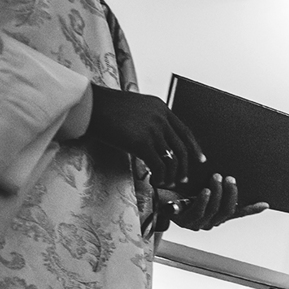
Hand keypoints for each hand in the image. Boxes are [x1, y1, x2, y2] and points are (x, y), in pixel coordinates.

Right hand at [86, 86, 202, 187]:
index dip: (194, 148)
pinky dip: (160, 177)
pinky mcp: (142, 143)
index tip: (200, 160)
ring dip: (171, 175)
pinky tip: (156, 181)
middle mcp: (160, 118)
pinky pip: (159, 166)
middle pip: (181, 148)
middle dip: (184, 167)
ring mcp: (153, 130)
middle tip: (182, 179)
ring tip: (167, 183)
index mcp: (161, 108)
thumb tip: (158, 143)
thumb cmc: (106, 108)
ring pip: (171, 159)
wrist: (88, 106)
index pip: (185, 131)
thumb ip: (150, 121)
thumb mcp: (135, 108)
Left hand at [163, 175, 266, 230]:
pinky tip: (205, 190)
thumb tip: (228, 173)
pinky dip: (204, 200)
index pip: (236, 212)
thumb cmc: (177, 187)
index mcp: (215, 214)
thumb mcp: (200, 182)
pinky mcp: (184, 221)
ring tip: (216, 177)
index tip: (265, 204)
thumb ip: (215, 183)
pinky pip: (198, 211)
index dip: (251, 209)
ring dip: (217, 193)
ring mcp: (196, 223)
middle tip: (229, 178)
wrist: (153, 191)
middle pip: (227, 211)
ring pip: (214, 210)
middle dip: (231, 194)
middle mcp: (208, 222)